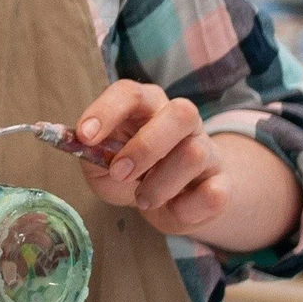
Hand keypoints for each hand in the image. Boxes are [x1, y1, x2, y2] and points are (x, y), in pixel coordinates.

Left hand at [74, 80, 229, 232]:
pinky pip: (213, 193)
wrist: (174, 204)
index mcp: (146, 106)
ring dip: (160, 185)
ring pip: (193, 154)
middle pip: (180, 112)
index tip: (85, 136)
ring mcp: (206, 149)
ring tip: (143, 199)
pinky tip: (172, 208)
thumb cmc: (132, 176)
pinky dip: (186, 208)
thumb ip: (91, 155)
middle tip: (120, 173)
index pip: (131, 92)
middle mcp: (181, 120)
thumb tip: (80, 144)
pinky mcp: (222, 182)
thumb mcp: (102, 166)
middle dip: (146, 146)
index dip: (107, 110)